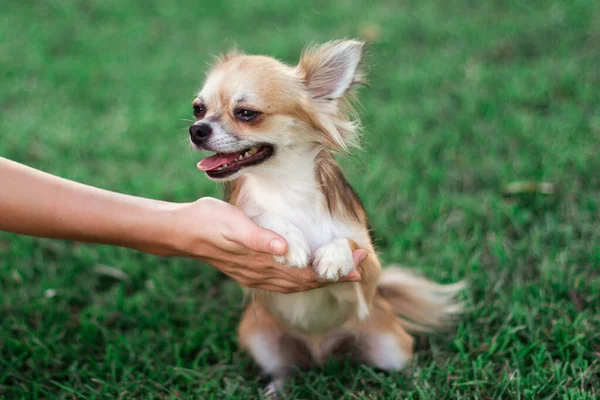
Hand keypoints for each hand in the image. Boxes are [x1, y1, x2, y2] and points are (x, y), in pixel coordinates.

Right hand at [162, 198, 366, 292]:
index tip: (357, 261)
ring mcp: (254, 275)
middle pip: (305, 282)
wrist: (182, 231)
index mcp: (262, 264)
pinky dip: (300, 280)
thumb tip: (284, 249)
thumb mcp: (234, 225)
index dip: (333, 271)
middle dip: (334, 274)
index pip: (306, 274)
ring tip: (340, 270)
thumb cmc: (209, 222)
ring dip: (319, 278)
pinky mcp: (249, 271)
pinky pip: (282, 281)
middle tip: (360, 264)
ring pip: (295, 284)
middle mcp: (261, 275)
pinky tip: (304, 273)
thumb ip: (259, 239)